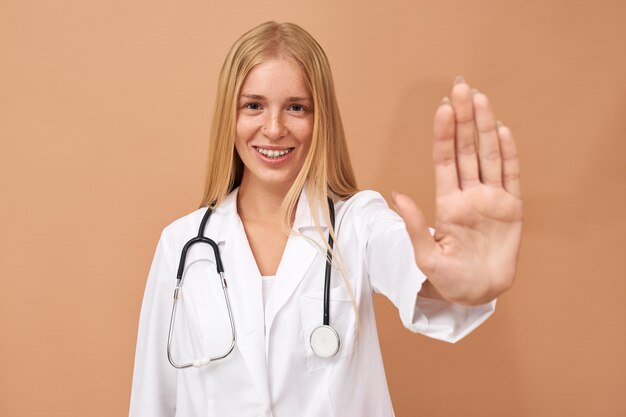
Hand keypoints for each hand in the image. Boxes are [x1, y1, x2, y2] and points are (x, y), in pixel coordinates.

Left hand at [392, 76, 522, 305]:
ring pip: (488, 155)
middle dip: (463, 118)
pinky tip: (502, 130)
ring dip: (484, 127)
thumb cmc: (449, 279)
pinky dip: (508, 153)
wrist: (477, 294)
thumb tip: (396, 194)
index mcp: (447, 203)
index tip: (442, 108)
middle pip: (466, 149)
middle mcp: (469, 194)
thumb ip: (413, 227)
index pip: (445, 161)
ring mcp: (491, 199)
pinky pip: (511, 175)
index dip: (444, 134)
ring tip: (480, 98)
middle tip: (461, 86)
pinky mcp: (511, 209)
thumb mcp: (425, 258)